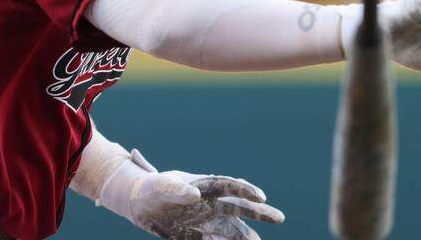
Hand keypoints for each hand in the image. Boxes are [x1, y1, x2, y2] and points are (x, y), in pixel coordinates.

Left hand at [99, 149, 284, 239]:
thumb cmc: (152, 188)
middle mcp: (212, 203)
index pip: (230, 186)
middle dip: (259, 212)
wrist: (140, 205)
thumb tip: (194, 194)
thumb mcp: (160, 186)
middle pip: (240, 207)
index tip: (260, 196)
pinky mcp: (200, 235)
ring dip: (244, 236)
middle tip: (279, 217)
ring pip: (232, 228)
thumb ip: (175, 189)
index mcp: (205, 185)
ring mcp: (208, 220)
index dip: (245, 190)